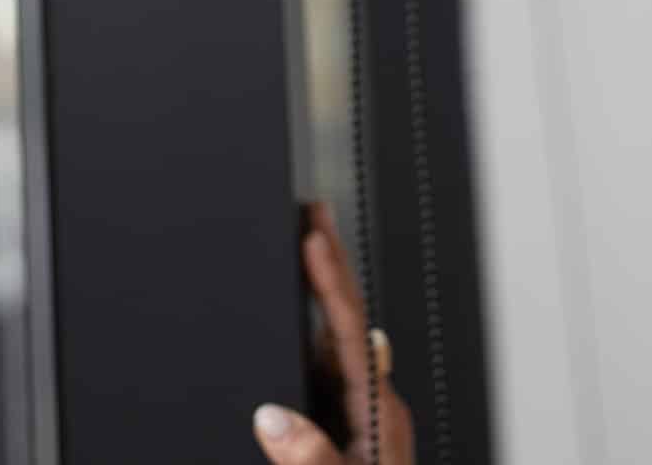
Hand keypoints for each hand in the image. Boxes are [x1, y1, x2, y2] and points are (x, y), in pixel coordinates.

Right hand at [251, 201, 415, 464]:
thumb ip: (310, 458)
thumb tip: (272, 415)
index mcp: (379, 417)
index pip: (352, 330)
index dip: (331, 278)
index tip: (315, 233)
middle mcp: (377, 412)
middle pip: (350, 323)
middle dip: (331, 267)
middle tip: (313, 213)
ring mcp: (365, 423)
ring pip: (340, 346)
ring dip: (323, 298)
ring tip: (305, 251)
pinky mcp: (350, 438)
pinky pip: (330, 376)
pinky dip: (314, 341)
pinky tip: (302, 328)